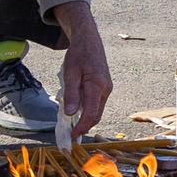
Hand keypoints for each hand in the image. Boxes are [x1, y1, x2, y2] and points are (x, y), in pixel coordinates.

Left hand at [52, 1, 112, 140]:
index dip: (82, 126)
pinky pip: (96, 103)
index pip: (91, 113)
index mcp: (97, 85)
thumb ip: (71, 93)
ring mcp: (106, 89)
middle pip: (96, 115)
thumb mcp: (70, 73)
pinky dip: (87, 110)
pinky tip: (76, 110)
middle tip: (70, 134)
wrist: (89, 41)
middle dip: (84, 126)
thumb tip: (71, 113)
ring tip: (71, 123)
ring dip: (85, 119)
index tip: (72, 134)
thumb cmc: (78, 54)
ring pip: (97, 110)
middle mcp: (105, 89)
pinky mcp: (104, 88)